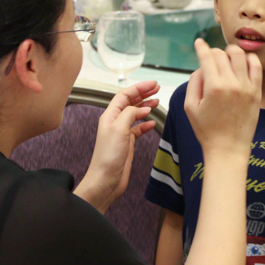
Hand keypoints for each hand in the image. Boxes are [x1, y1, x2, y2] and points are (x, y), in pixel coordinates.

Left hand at [79, 81, 159, 211]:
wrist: (106, 180)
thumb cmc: (109, 156)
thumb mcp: (119, 129)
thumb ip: (130, 114)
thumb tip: (142, 108)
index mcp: (110, 115)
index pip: (125, 95)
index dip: (139, 88)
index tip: (153, 84)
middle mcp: (115, 122)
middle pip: (130, 102)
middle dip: (143, 94)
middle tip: (157, 89)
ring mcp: (121, 133)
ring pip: (135, 114)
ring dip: (146, 107)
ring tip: (157, 102)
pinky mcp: (127, 143)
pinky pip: (138, 129)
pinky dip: (146, 124)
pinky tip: (152, 123)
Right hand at [184, 39, 261, 159]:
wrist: (228, 149)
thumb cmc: (206, 130)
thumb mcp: (190, 107)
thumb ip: (194, 83)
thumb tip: (201, 67)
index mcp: (213, 87)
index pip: (207, 57)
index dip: (201, 47)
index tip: (199, 42)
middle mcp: (232, 83)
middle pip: (222, 54)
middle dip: (213, 51)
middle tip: (210, 56)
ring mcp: (247, 87)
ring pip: (240, 55)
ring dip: (231, 51)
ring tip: (226, 57)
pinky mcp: (257, 92)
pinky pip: (256, 67)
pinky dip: (250, 59)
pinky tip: (243, 61)